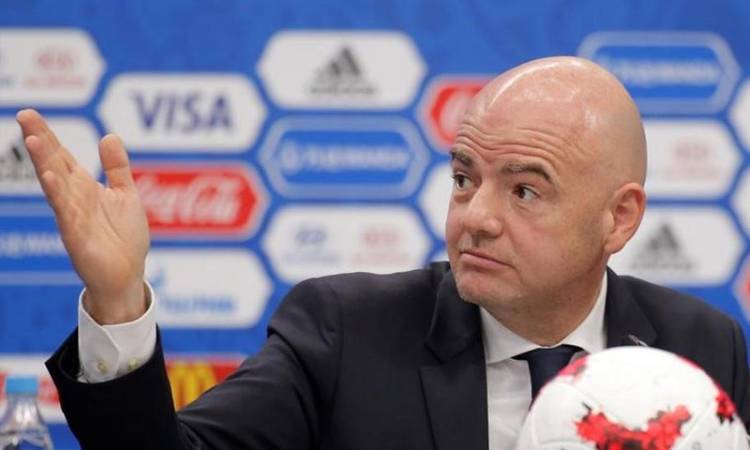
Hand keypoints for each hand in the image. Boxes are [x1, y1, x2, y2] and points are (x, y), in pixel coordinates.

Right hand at [16, 109, 149, 323]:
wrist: (127, 275)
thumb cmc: (123, 238)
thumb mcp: (124, 195)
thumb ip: (116, 168)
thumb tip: (109, 136)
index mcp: (83, 187)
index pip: (61, 156)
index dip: (47, 135)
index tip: (30, 113)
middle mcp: (74, 199)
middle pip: (54, 164)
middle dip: (40, 141)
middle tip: (24, 115)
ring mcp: (73, 217)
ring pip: (56, 185)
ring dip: (44, 163)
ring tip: (33, 140)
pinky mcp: (77, 237)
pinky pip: (67, 213)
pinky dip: (59, 196)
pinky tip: (50, 178)